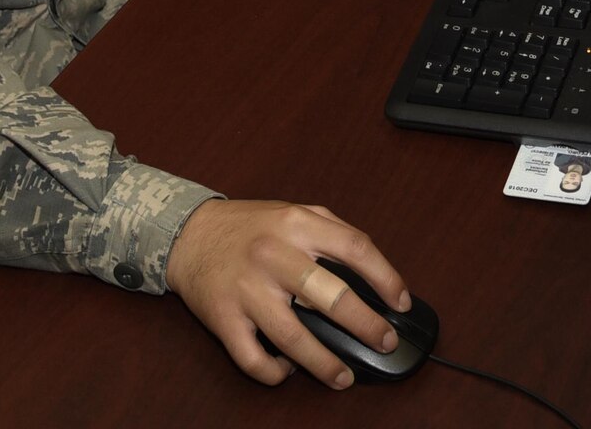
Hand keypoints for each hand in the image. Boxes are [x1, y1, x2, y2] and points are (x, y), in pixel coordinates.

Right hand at [164, 199, 410, 388]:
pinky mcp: (224, 319)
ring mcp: (247, 290)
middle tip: (384, 342)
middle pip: (331, 297)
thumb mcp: (293, 212)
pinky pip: (253, 359)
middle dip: (366, 326)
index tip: (401, 303)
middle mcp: (274, 255)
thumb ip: (331, 233)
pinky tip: (288, 371)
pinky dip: (275, 373)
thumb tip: (375, 274)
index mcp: (296, 224)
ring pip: (294, 338)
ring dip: (325, 364)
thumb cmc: (249, 227)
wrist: (189, 233)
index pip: (355, 248)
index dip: (386, 277)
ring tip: (343, 378)